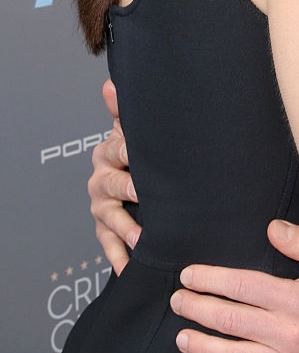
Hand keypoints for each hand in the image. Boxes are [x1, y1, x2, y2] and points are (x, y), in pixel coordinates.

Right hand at [87, 79, 139, 274]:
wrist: (133, 174)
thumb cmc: (137, 150)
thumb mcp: (133, 129)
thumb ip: (124, 110)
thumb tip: (111, 84)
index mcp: (109, 152)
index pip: (118, 150)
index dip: (128, 152)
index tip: (138, 155)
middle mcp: (102, 179)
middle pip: (112, 185)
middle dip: (128, 189)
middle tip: (142, 194)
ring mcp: (102, 206)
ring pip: (110, 218)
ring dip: (125, 229)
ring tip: (142, 238)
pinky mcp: (105, 229)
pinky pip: (108, 245)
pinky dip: (118, 257)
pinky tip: (129, 268)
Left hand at [171, 220, 298, 352]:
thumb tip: (271, 228)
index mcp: (294, 299)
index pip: (240, 286)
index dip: (209, 280)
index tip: (189, 275)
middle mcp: (287, 333)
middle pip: (230, 320)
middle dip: (197, 309)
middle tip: (178, 301)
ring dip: (203, 346)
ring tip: (182, 337)